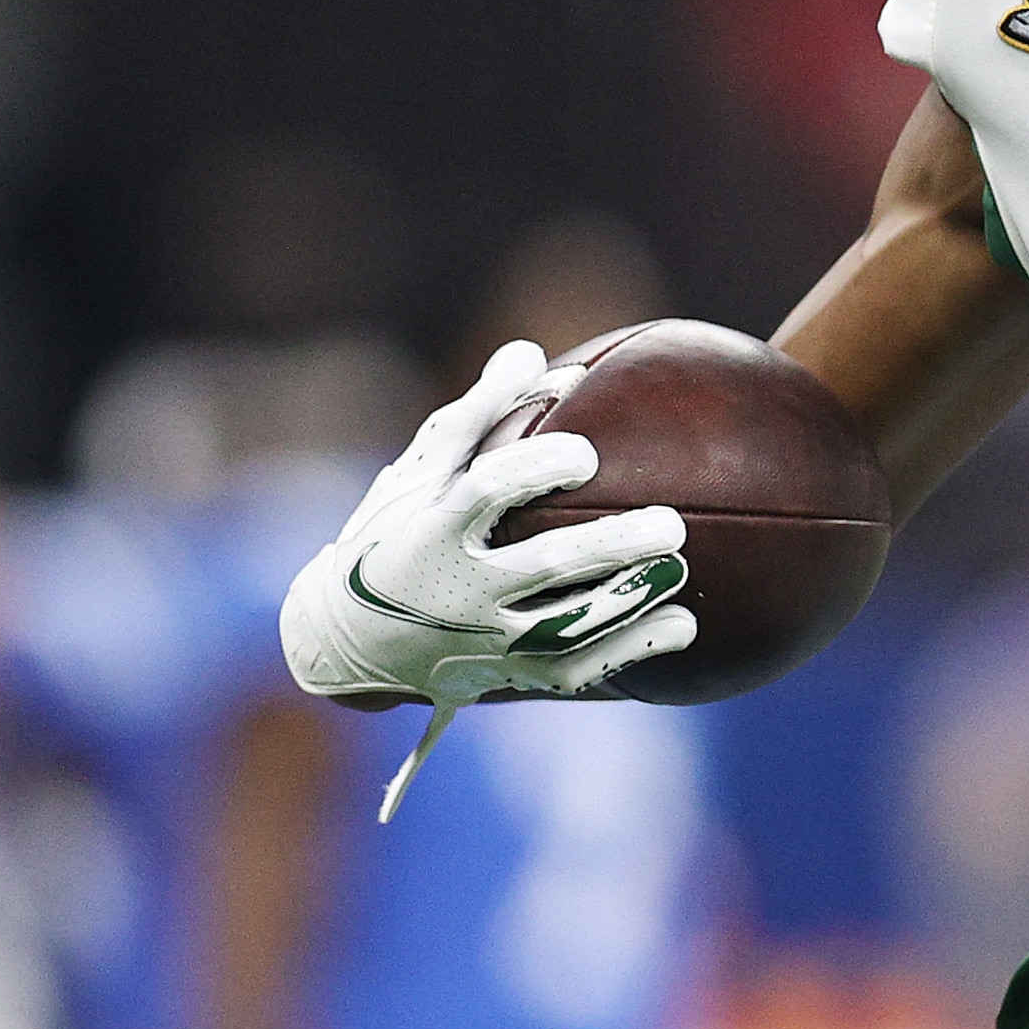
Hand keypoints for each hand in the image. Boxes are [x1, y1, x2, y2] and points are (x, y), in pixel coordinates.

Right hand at [280, 340, 694, 814]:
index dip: (537, 471)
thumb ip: (477, 413)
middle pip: (545, 566)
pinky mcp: (504, 676)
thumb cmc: (393, 533)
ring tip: (681, 569)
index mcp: (431, 531)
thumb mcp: (419, 471)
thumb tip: (533, 351)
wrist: (345, 640)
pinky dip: (629, 650)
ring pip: (567, 628)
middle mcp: (457, 590)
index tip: (586, 454)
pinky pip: (574, 671)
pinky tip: (682, 625)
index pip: (486, 494)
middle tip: (672, 524)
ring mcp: (482, 641)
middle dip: (612, 545)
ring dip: (630, 602)